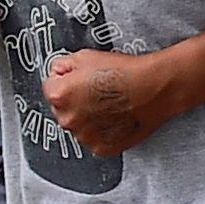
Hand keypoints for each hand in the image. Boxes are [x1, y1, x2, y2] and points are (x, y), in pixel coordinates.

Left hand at [44, 45, 186, 156]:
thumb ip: (63, 66)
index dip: (66, 80)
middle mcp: (68, 119)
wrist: (154, 89)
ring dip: (88, 117)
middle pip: (63, 109)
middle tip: (97, 91)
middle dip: (75, 101)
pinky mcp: (101, 147)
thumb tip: (58, 72)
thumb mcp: (86, 56)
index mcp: (59, 95)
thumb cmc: (124, 72)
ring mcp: (85, 136)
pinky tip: (115, 116)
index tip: (80, 79)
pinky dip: (102, 130)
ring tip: (109, 104)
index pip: (50, 87)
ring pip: (79, 125)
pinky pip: (94, 138)